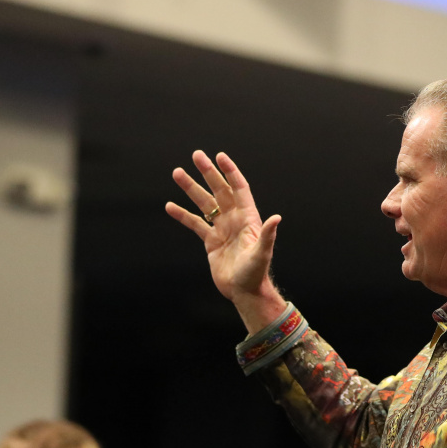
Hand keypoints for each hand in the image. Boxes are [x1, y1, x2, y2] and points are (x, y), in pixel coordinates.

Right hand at [166, 151, 283, 315]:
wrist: (244, 292)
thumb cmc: (256, 273)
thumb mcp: (261, 253)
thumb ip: (267, 235)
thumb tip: (276, 218)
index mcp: (248, 218)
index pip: (239, 189)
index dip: (230, 172)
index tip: (220, 156)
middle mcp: (234, 220)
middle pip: (219, 190)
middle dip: (208, 173)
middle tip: (196, 155)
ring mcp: (222, 229)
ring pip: (205, 204)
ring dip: (191, 189)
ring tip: (177, 173)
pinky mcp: (211, 241)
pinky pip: (194, 223)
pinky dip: (182, 215)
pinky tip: (170, 206)